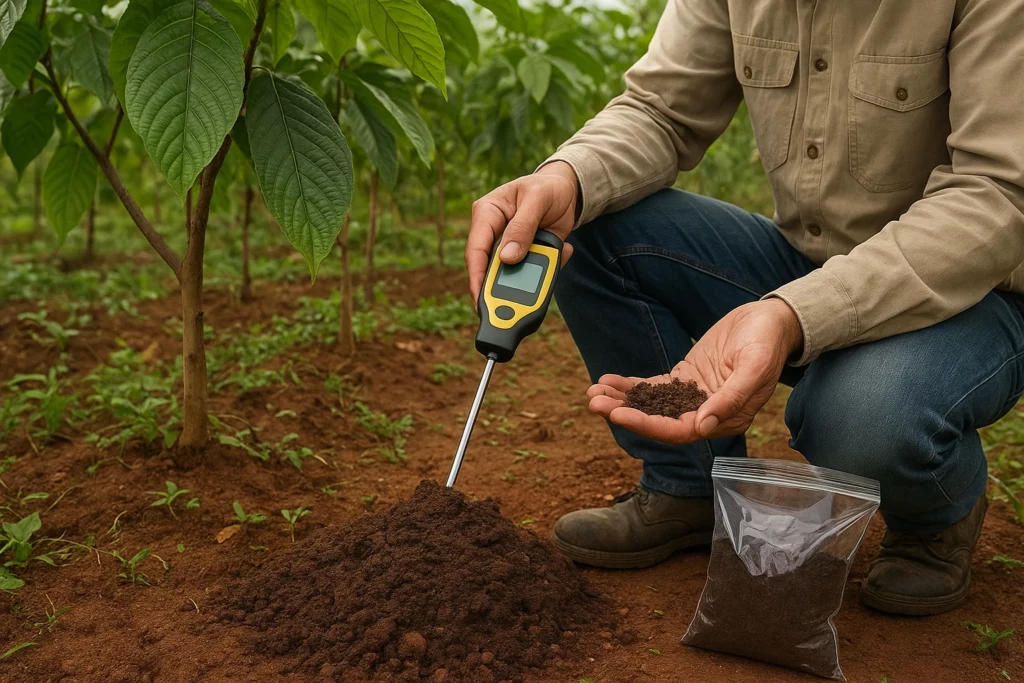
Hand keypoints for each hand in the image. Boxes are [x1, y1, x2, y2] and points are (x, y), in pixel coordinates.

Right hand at [465, 161, 578, 301]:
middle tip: (511, 304)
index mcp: (487, 213)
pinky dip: (547, 270)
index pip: (476, 248)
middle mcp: (493, 232)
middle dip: (500, 285)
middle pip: (488, 266)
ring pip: (510, 273)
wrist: (568, 190)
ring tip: (551, 264)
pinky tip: (562, 252)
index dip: (477, 275)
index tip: (481, 297)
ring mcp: (507, 246)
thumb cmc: (547, 187)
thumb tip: (507, 257)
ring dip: (530, 275)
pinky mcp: (523, 255)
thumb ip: (523, 227)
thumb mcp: (537, 200)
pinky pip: (530, 271)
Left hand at [587, 299, 803, 443]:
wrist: (772, 321)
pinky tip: (608, 380)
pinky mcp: (686, 379)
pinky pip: (654, 387)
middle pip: (659, 421)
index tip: (619, 415)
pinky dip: (631, 386)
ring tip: (593, 392)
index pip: (679, 431)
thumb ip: (731, 397)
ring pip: (652, 405)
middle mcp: (706, 414)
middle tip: (593, 402)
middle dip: (625, 413)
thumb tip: (702, 426)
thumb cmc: (768, 343)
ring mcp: (694, 397)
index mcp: (725, 419)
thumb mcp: (755, 366)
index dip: (647, 425)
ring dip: (622, 400)